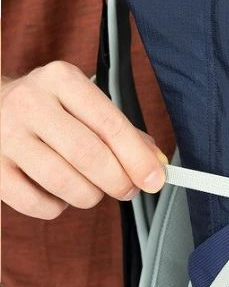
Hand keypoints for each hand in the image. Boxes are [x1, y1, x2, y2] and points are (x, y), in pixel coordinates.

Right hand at [1, 62, 166, 219]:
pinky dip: (57, 207)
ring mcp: (5, 135)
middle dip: (118, 181)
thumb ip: (123, 132)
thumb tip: (155, 165)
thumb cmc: (50, 107)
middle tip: (128, 189)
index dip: (138, 158)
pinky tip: (60, 194)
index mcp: (62, 80)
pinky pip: (34, 202)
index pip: (110, 124)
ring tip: (93, 190)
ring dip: (89, 196)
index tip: (155, 179)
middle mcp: (31, 102)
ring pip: (63, 182)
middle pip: (88, 155)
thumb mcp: (85, 103)